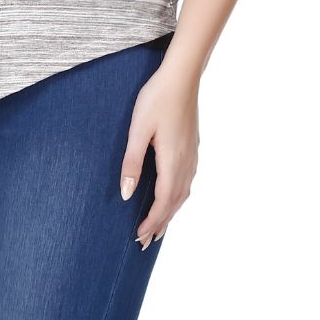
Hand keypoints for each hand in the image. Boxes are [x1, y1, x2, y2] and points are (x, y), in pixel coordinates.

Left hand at [119, 60, 199, 247]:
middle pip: (175, 203)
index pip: (163, 202)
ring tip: (158, 228)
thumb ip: (131, 163)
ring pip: (183, 194)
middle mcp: (186, 163)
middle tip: (145, 243)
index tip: (139, 237)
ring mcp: (192, 155)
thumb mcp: (137, 130)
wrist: (181, 76)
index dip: (152, 222)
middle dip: (160, 224)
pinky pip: (187, 182)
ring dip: (170, 214)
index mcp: (172, 161)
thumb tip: (127, 194)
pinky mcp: (192, 147)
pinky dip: (178, 198)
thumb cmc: (156, 99)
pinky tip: (172, 199)